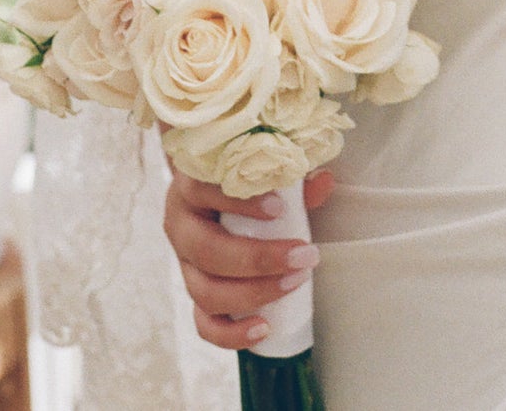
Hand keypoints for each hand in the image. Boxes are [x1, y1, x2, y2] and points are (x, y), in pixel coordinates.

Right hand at [163, 168, 335, 351]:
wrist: (212, 193)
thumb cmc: (241, 180)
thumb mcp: (259, 172)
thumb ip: (290, 179)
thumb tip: (325, 182)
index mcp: (189, 186)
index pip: (201, 191)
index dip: (238, 203)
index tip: (279, 208)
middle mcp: (180, 226)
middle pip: (207, 251)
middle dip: (258, 259)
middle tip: (303, 256)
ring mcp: (184, 265)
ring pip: (205, 291)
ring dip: (254, 293)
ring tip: (295, 282)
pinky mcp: (194, 294)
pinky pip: (204, 324)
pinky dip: (232, 333)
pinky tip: (265, 328)